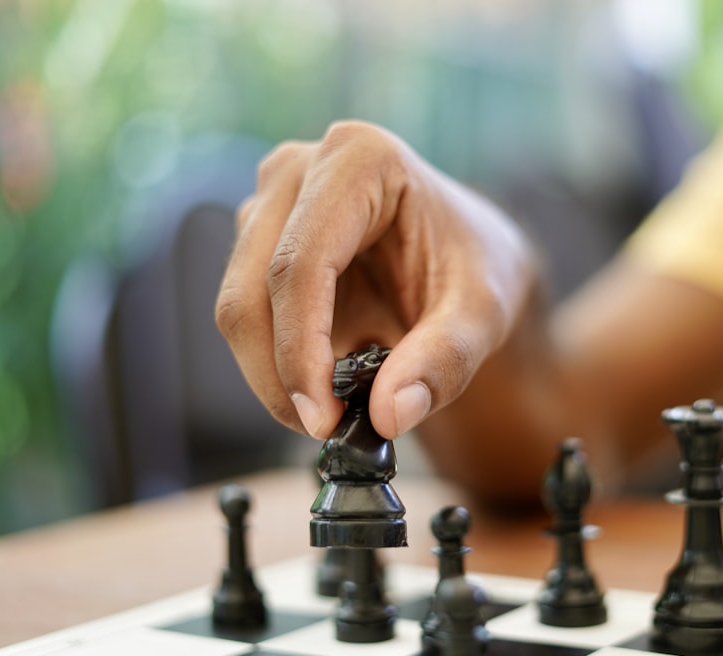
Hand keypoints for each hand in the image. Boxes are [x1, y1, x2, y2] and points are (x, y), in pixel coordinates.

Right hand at [216, 121, 535, 440]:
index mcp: (361, 159)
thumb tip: (389, 415)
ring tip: (340, 406)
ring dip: (277, 374)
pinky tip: (328, 380)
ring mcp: (272, 201)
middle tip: (325, 429)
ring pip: (238, 309)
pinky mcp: (260, 238)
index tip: (322, 419)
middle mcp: (301, 168)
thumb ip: (446, 361)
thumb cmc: (477, 268)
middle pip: (251, 291)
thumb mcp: (484, 314)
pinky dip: (278, 363)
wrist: (467, 257)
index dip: (301, 352)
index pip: (301, 265)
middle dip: (281, 375)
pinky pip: (247, 316)